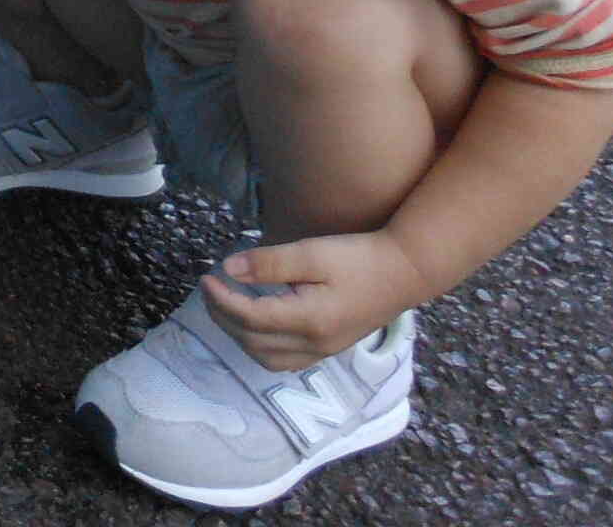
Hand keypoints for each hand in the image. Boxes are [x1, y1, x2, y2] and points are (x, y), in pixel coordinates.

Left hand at [203, 232, 432, 370]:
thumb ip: (269, 263)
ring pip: (267, 358)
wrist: (404, 272)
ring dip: (240, 336)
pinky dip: (261, 346)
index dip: (222, 299)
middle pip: (254, 341)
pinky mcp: (330, 348)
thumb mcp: (312, 252)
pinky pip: (285, 360)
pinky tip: (255, 324)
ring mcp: (324, 350)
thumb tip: (229, 269)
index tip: (207, 277)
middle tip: (210, 289)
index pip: (250, 317)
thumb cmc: (358, 257)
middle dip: (223, 317)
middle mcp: (315, 343)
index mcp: (309, 319)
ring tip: (226, 306)